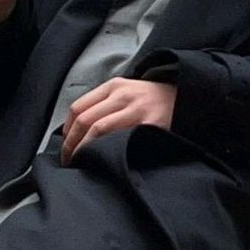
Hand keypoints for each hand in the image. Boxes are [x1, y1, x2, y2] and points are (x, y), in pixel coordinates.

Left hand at [60, 77, 176, 164]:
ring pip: (98, 128)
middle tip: (69, 161)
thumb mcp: (126, 92)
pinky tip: (103, 161)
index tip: (65, 147)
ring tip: (81, 163)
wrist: (183, 98)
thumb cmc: (150, 100)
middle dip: (71, 144)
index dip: (67, 131)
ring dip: (84, 149)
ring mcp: (135, 109)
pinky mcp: (148, 124)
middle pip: (85, 119)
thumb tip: (77, 130)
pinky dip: (106, 151)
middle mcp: (121, 95)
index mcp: (113, 86)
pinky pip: (121, 139)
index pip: (78, 108)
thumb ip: (105, 105)